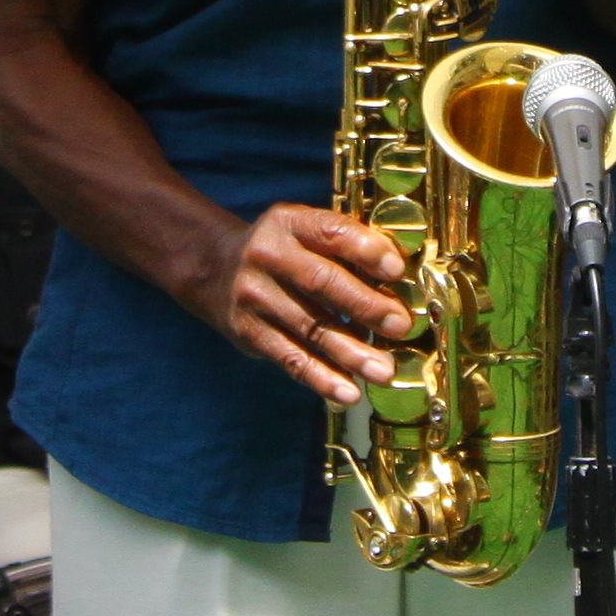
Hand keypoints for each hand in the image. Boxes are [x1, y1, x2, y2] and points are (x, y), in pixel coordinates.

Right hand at [226, 201, 414, 404]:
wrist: (215, 268)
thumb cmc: (284, 250)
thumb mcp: (304, 231)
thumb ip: (344, 247)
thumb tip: (399, 281)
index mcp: (290, 223)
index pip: (330, 232)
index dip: (364, 249)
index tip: (396, 269)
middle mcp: (269, 256)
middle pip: (321, 282)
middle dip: (365, 305)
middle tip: (400, 325)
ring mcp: (255, 296)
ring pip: (309, 327)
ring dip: (350, 352)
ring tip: (383, 370)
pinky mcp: (249, 332)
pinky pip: (290, 358)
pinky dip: (321, 378)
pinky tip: (348, 392)